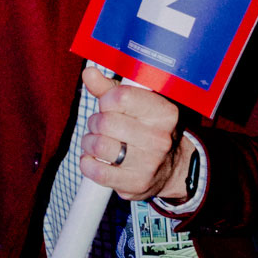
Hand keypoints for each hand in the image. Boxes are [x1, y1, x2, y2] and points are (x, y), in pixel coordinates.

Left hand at [78, 64, 180, 199]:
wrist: (170, 169)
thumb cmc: (147, 130)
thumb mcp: (136, 105)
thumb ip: (110, 88)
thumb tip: (88, 73)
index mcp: (164, 113)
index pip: (121, 97)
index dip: (106, 99)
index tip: (108, 104)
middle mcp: (160, 139)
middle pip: (106, 122)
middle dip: (95, 122)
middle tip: (100, 125)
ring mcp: (149, 164)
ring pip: (99, 145)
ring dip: (89, 142)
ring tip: (96, 142)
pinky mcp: (135, 184)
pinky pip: (97, 171)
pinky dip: (87, 163)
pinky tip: (93, 159)